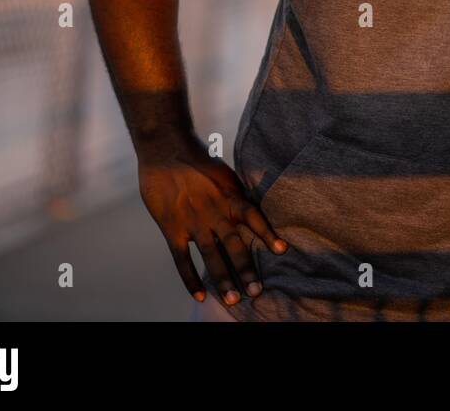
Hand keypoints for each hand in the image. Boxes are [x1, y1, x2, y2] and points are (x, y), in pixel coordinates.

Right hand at [137, 131, 287, 306]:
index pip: (254, 217)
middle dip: (247, 269)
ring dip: (223, 279)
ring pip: (211, 256)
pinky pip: (182, 259)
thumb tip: (251, 209)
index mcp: (230, 197)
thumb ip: (235, 195)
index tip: (282, 250)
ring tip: (234, 300)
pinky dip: (190, 279)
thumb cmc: (198, 160)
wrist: (166, 149)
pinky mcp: (173, 229)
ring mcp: (194, 222)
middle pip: (235, 245)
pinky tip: (199, 295)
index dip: (267, 234)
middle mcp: (215, 212)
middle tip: (257, 292)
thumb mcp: (225, 174)